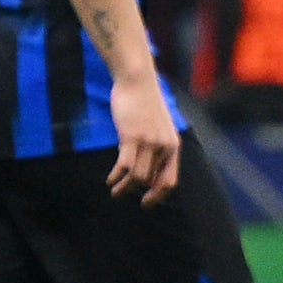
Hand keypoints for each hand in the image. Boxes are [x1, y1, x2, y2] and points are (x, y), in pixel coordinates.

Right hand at [105, 73, 181, 203]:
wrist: (137, 80)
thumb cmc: (144, 101)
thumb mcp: (157, 125)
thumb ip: (156, 144)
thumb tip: (147, 165)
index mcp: (172, 145)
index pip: (169, 180)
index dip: (158, 195)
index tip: (146, 201)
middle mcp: (163, 147)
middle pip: (150, 180)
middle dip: (136, 190)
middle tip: (122, 194)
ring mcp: (148, 142)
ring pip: (137, 176)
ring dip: (124, 187)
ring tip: (114, 191)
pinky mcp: (131, 137)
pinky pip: (124, 165)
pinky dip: (116, 176)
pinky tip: (110, 180)